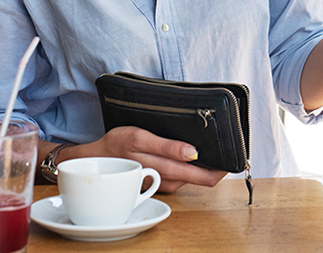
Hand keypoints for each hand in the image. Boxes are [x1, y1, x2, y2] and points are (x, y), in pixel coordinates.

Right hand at [60, 127, 226, 193]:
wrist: (94, 161)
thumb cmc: (117, 143)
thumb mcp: (139, 136)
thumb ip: (167, 145)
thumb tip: (193, 153)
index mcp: (152, 157)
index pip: (192, 168)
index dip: (214, 167)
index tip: (228, 160)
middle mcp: (155, 172)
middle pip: (192, 176)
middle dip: (213, 172)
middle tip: (229, 163)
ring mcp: (154, 182)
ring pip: (185, 180)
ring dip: (201, 173)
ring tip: (217, 160)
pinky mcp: (152, 185)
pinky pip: (175, 182)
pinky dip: (188, 174)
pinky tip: (196, 165)